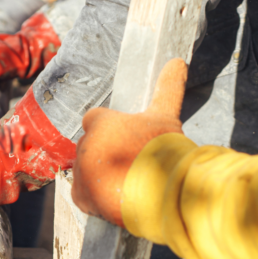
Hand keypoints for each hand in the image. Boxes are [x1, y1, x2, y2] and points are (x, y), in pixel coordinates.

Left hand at [71, 58, 187, 224]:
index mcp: (100, 121)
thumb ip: (168, 89)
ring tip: (127, 183)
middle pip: (91, 147)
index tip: (126, 141)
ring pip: (86, 171)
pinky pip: (82, 194)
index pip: (94, 119)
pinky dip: (95, 198)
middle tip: (131, 165)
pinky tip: (115, 197)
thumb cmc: (163, 150)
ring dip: (101, 176)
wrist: (160, 190)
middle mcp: (85, 144)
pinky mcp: (80, 195)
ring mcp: (81, 171)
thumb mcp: (166, 116)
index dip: (110, 130)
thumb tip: (178, 60)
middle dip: (107, 154)